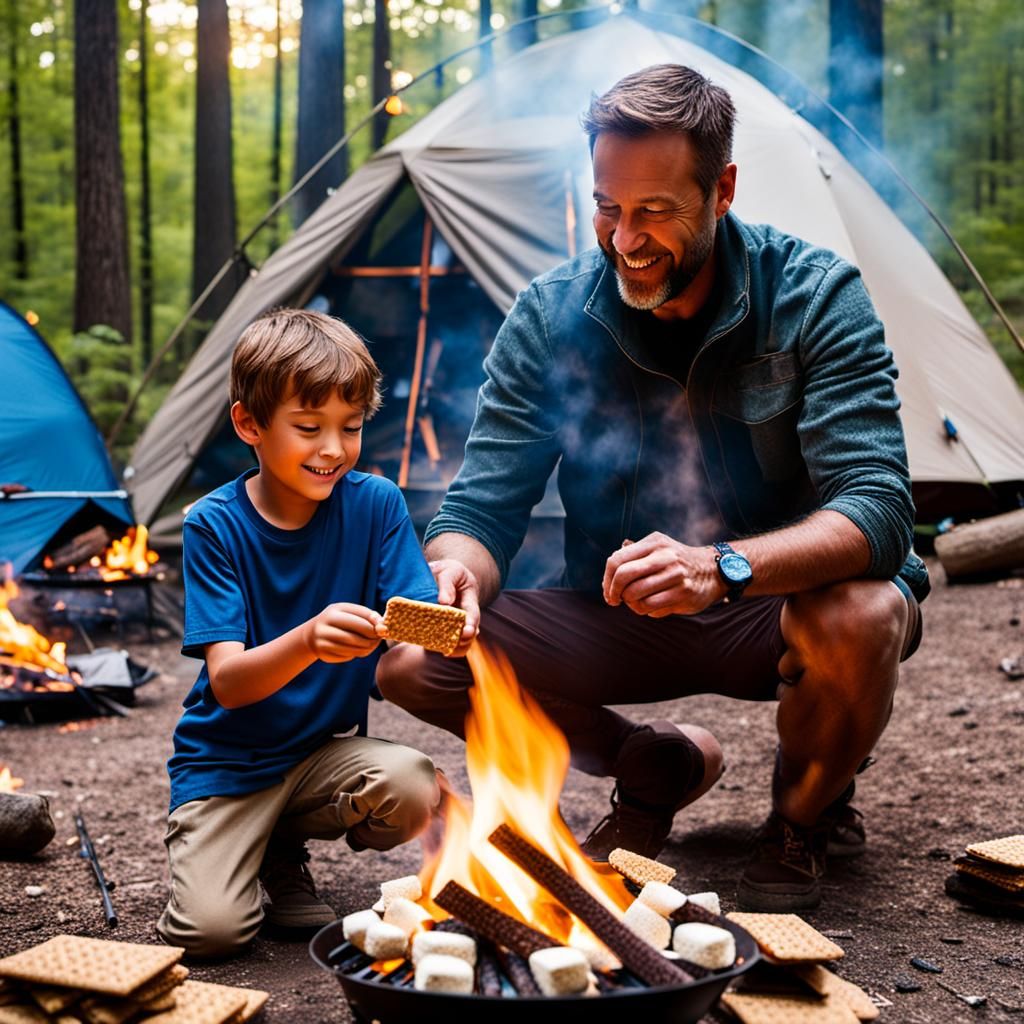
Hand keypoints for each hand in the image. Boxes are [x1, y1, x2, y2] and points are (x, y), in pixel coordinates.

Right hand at [304, 603, 386, 662]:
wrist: (312, 634)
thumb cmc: (339, 622)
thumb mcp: (349, 613)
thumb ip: (367, 617)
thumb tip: (384, 626)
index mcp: (335, 611)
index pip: (361, 617)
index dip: (376, 624)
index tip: (385, 629)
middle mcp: (325, 625)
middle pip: (355, 635)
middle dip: (371, 638)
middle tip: (379, 639)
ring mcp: (322, 640)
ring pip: (352, 648)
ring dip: (366, 648)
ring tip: (371, 645)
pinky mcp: (323, 653)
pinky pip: (346, 655)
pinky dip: (356, 654)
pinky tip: (357, 650)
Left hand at [429, 558, 480, 655]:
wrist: (440, 574)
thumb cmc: (447, 571)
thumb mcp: (449, 571)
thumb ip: (447, 583)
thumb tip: (444, 602)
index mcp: (470, 598)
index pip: (473, 613)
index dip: (471, 623)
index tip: (467, 631)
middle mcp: (464, 613)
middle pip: (468, 631)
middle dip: (464, 640)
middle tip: (456, 646)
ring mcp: (455, 621)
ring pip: (458, 638)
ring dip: (453, 646)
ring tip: (446, 652)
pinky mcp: (443, 626)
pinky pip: (444, 639)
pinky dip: (439, 645)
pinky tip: (430, 648)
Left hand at [602, 532, 723, 616]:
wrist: (712, 570)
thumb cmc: (675, 562)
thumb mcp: (657, 549)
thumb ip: (632, 558)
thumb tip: (607, 581)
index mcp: (654, 543)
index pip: (617, 560)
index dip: (607, 579)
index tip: (608, 591)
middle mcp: (665, 556)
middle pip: (624, 577)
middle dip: (614, 592)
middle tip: (615, 600)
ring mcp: (676, 575)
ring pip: (636, 596)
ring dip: (631, 604)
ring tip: (636, 602)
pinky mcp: (684, 593)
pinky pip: (652, 608)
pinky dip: (646, 611)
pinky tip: (652, 606)